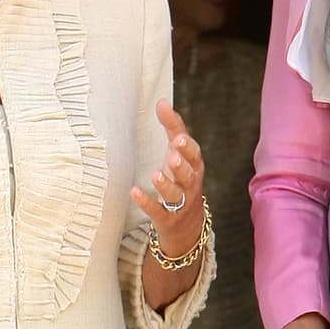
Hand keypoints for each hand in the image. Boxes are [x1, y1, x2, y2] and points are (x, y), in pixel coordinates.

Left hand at [131, 98, 206, 258]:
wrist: (187, 227)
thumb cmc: (182, 182)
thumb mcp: (180, 156)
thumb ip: (173, 129)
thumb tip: (162, 101)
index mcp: (194, 167)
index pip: (194, 155)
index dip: (186, 146)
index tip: (178, 137)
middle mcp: (190, 185)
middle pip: (189, 175)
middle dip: (182, 165)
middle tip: (173, 154)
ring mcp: (180, 204)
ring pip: (175, 194)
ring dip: (166, 184)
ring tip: (156, 175)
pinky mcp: (167, 219)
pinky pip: (157, 211)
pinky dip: (146, 202)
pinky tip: (134, 192)